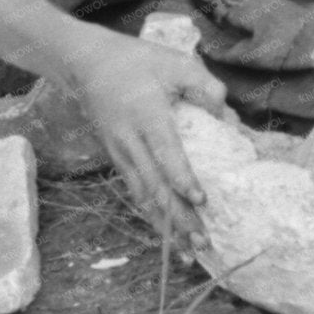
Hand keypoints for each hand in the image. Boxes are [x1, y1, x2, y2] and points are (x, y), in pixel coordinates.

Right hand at [59, 29, 227, 239]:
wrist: (87, 64)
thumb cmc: (136, 61)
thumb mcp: (173, 61)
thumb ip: (203, 84)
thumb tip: (227, 112)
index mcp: (146, 115)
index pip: (165, 151)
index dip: (182, 177)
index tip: (202, 199)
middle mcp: (130, 140)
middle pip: (155, 185)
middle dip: (179, 218)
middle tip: (203, 242)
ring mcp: (121, 153)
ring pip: (144, 196)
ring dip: (166, 226)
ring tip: (188, 252)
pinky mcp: (118, 160)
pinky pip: (137, 193)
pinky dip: (153, 216)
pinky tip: (169, 236)